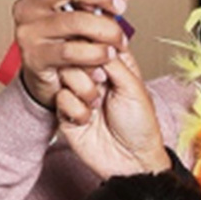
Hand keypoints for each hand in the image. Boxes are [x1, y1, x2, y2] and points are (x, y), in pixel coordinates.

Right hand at [9, 0, 130, 110]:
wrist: (58, 85)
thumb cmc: (71, 44)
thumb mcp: (86, 15)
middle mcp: (28, 8)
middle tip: (118, 7)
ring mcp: (29, 32)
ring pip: (76, 20)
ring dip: (106, 32)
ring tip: (117, 42)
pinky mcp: (36, 58)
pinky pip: (73, 51)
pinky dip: (97, 55)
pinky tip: (105, 57)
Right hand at [56, 48, 171, 177]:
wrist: (131, 161)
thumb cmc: (140, 125)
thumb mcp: (133, 87)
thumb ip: (112, 61)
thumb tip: (94, 38)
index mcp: (114, 64)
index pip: (94, 39)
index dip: (93, 43)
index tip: (100, 51)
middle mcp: (94, 75)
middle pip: (74, 53)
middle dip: (88, 68)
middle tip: (102, 83)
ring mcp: (78, 92)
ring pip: (64, 73)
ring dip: (84, 90)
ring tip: (98, 105)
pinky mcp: (65, 111)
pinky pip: (60, 98)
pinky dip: (77, 109)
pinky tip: (89, 119)